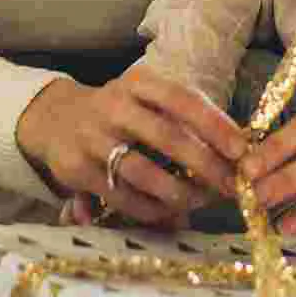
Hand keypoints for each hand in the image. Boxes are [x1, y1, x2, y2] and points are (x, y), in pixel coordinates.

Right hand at [16, 65, 245, 229]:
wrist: (54, 118)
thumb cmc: (120, 112)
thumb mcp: (146, 100)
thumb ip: (185, 121)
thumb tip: (233, 156)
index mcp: (137, 83)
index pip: (182, 99)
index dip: (214, 124)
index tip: (241, 150)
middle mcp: (113, 106)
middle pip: (166, 136)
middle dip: (204, 165)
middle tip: (230, 186)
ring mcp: (92, 138)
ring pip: (143, 172)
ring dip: (179, 192)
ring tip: (202, 202)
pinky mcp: (77, 170)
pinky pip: (122, 196)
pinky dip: (151, 210)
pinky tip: (171, 213)